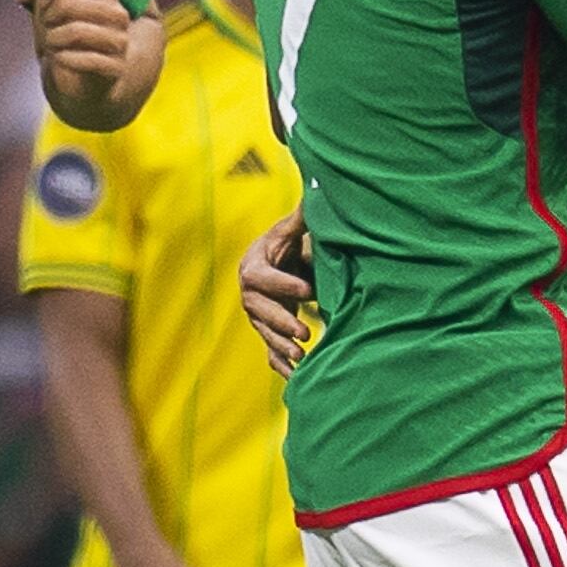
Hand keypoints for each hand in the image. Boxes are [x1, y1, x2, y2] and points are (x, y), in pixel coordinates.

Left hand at [18, 0, 134, 108]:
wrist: (82, 79)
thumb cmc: (66, 34)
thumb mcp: (52, 2)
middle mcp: (118, 12)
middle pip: (68, 2)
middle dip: (46, 17)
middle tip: (45, 28)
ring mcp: (120, 40)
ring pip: (74, 31)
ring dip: (52, 40)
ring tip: (52, 45)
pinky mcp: (116, 67)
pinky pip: (82, 59)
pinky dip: (63, 60)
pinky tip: (61, 60)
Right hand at [240, 211, 315, 373]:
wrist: (277, 263)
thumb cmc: (287, 243)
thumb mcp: (292, 229)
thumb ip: (303, 216)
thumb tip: (317, 189)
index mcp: (254, 264)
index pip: (262, 277)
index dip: (283, 285)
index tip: (308, 291)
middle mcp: (249, 292)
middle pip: (259, 310)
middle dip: (281, 321)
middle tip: (305, 332)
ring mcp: (256, 315)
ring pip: (263, 333)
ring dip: (280, 346)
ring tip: (302, 354)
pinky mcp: (266, 331)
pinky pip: (268, 351)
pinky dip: (281, 364)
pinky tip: (297, 377)